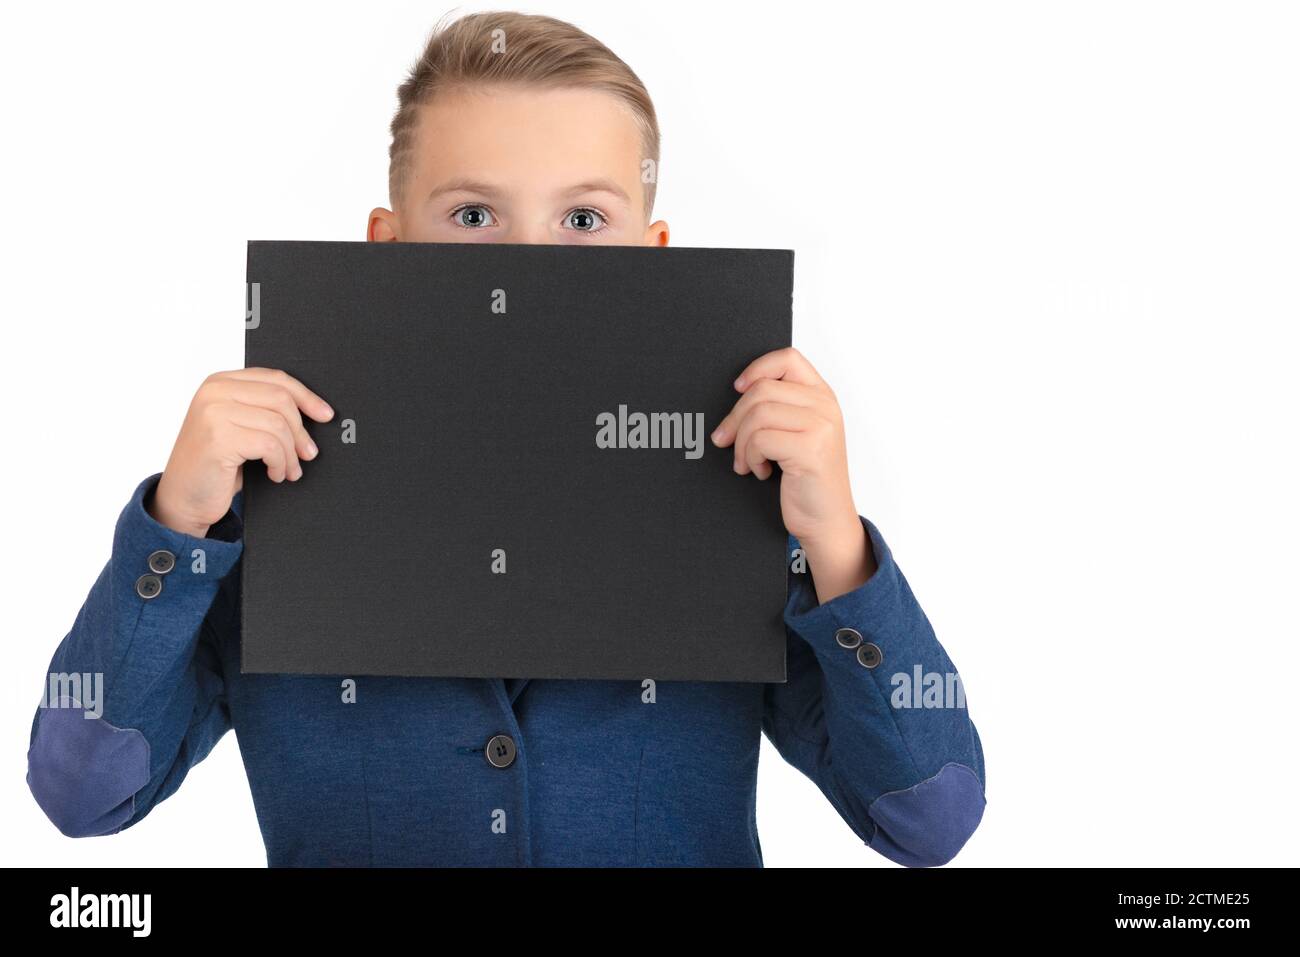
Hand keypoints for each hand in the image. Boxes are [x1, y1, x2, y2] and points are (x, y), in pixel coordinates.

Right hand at [150, 368, 333, 536]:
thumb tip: (314, 410)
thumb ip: (263, 409)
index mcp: (220, 382)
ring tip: (289, 470)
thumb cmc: (216, 465)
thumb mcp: (240, 427)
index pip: (275, 379)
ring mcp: (213, 412)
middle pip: (281, 400)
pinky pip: (270, 445)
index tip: (325, 415)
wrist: (182, 499)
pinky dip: (280, 463)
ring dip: (291, 453)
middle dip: (301, 431)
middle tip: (308, 454)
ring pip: (278, 424)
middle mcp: (214, 391)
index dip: (306, 397)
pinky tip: (275, 474)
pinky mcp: (218, 437)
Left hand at [710, 347, 875, 602]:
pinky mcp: (810, 450)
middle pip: (761, 390)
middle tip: (726, 440)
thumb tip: (739, 391)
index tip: (738, 388)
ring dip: (741, 443)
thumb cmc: (807, 478)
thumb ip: (780, 408)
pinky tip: (760, 471)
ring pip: (757, 415)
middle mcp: (825, 407)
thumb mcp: (798, 434)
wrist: (826, 521)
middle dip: (735, 418)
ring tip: (747, 462)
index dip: (757, 369)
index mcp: (822, 396)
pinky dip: (751, 457)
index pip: (787, 359)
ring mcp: (820, 427)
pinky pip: (760, 440)